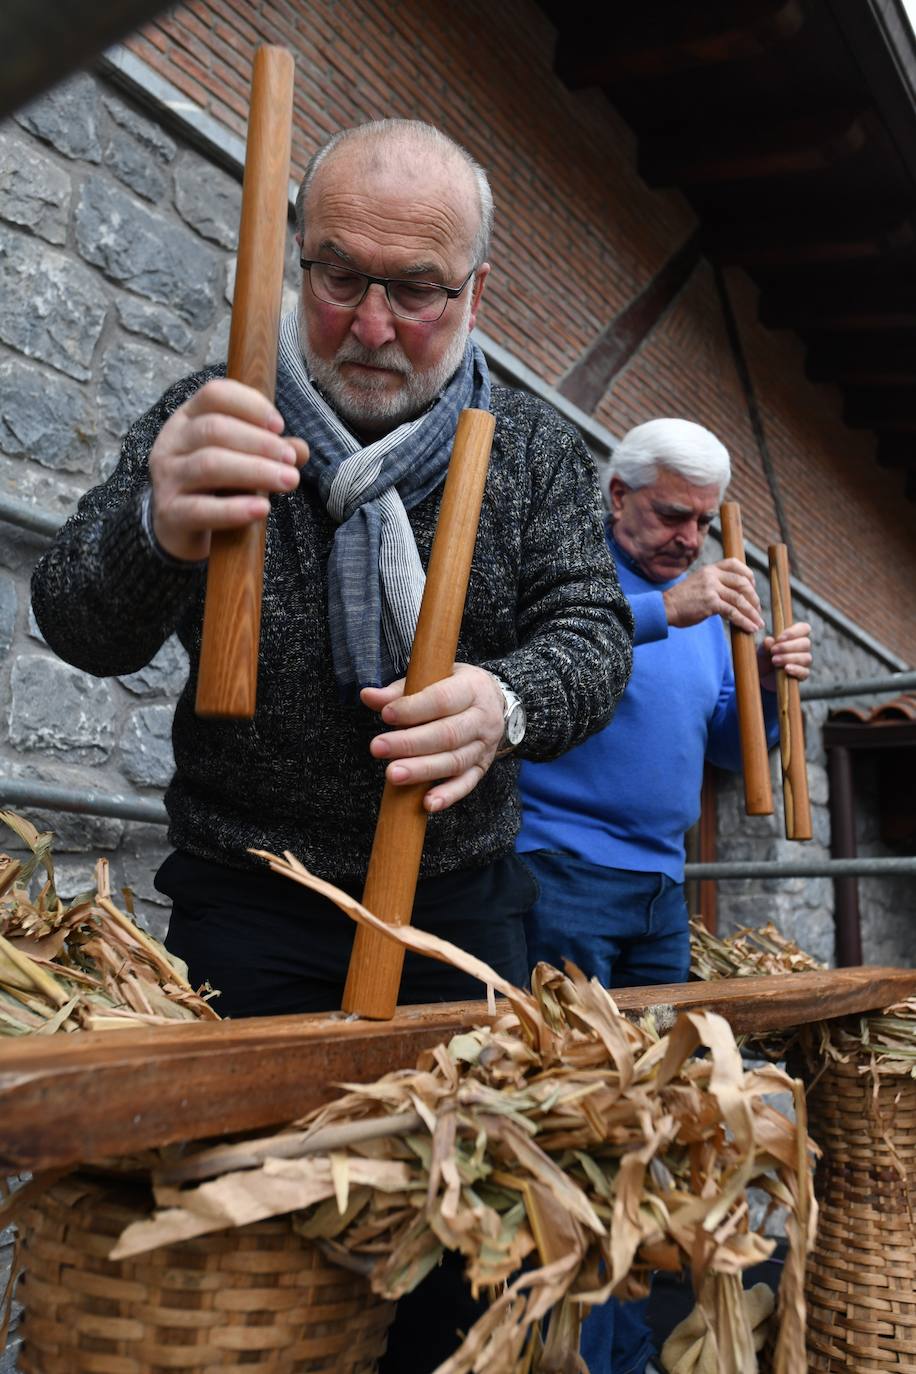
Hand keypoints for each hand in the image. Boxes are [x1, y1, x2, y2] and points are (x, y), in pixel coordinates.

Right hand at [148, 378, 308, 561]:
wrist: (179, 527)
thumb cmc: (214, 485)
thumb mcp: (242, 461)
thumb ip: (270, 452)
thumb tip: (300, 449)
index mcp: (188, 418)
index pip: (215, 394)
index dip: (250, 405)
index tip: (280, 426)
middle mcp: (172, 442)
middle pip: (214, 429)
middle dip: (259, 442)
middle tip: (291, 460)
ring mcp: (167, 478)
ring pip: (209, 465)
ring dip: (255, 471)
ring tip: (288, 481)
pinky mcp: (170, 513)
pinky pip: (201, 509)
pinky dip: (234, 509)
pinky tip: (262, 509)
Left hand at [360, 663, 505, 813]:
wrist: (495, 701)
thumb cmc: (454, 688)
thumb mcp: (433, 679)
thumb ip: (399, 691)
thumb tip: (368, 696)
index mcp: (472, 688)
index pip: (442, 699)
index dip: (413, 708)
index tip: (386, 715)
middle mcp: (482, 718)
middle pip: (447, 734)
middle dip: (410, 743)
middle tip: (377, 748)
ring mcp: (484, 746)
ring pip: (454, 761)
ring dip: (422, 771)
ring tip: (393, 775)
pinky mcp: (482, 768)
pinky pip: (466, 784)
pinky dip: (448, 795)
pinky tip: (427, 804)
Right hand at [663, 558, 763, 632]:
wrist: (665, 608)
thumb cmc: (682, 600)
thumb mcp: (698, 582)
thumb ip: (713, 583)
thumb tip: (732, 593)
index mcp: (710, 569)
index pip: (735, 564)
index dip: (748, 575)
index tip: (752, 588)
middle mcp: (712, 576)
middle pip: (742, 583)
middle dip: (754, 598)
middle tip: (757, 610)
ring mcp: (711, 588)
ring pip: (740, 599)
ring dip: (752, 613)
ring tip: (758, 623)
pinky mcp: (710, 603)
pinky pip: (733, 612)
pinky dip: (744, 621)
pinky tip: (749, 628)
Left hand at [758, 621, 811, 689]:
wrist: (762, 676)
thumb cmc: (765, 658)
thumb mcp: (762, 650)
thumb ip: (766, 645)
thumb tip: (769, 640)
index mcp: (796, 637)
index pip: (804, 628)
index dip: (794, 632)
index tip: (779, 638)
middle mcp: (803, 648)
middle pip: (806, 643)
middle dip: (788, 646)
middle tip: (773, 651)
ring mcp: (804, 662)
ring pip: (806, 657)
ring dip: (789, 658)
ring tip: (774, 661)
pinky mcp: (803, 675)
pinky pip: (805, 672)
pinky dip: (796, 669)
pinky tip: (786, 669)